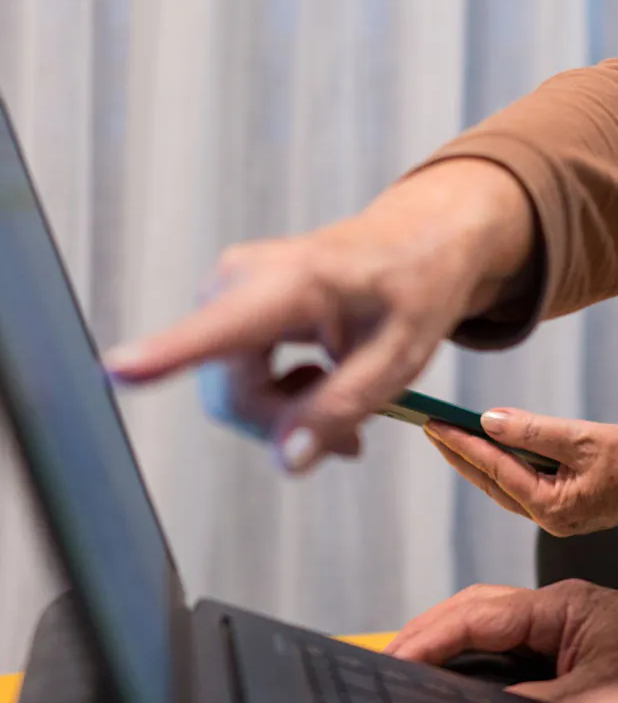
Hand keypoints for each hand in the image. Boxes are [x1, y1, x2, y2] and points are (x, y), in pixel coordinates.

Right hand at [103, 159, 535, 472]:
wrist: (416, 241)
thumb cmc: (413, 291)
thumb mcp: (398, 358)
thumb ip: (340, 409)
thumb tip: (287, 461)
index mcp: (295, 283)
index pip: (223, 328)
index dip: (166, 354)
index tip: (116, 369)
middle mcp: (241, 280)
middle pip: (231, 393)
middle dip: (285, 426)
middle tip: (351, 438)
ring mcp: (224, 292)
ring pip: (229, 393)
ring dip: (285, 414)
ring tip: (345, 406)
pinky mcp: (223, 307)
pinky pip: (231, 378)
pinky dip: (276, 397)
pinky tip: (319, 384)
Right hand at [387, 578, 617, 698]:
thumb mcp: (598, 697)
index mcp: (562, 605)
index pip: (475, 614)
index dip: (426, 639)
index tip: (386, 661)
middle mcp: (559, 608)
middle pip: (473, 613)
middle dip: (426, 638)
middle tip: (381, 670)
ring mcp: (566, 628)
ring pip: (490, 631)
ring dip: (449, 651)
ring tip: (405, 681)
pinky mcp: (574, 649)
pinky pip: (512, 652)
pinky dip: (478, 667)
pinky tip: (457, 696)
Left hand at [420, 410, 617, 535]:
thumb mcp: (585, 437)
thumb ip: (534, 430)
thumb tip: (489, 420)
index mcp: (552, 507)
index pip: (495, 469)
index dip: (462, 443)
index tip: (433, 421)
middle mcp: (550, 519)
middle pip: (493, 484)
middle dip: (461, 454)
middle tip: (430, 426)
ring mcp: (560, 517)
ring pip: (507, 487)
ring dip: (480, 461)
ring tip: (452, 435)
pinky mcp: (571, 508)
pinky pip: (526, 486)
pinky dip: (507, 467)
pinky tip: (494, 450)